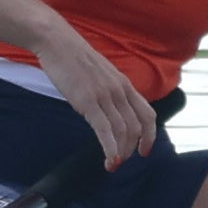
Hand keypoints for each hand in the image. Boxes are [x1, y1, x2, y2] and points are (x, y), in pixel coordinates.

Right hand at [44, 31, 156, 170]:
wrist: (57, 43)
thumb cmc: (75, 59)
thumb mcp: (101, 74)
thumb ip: (110, 91)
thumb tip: (110, 110)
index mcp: (124, 84)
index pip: (148, 114)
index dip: (150, 135)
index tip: (144, 150)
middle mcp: (119, 91)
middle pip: (137, 127)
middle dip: (133, 148)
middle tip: (123, 160)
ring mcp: (105, 96)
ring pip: (123, 131)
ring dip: (121, 152)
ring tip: (114, 165)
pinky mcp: (88, 101)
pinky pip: (104, 130)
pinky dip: (110, 148)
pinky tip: (110, 160)